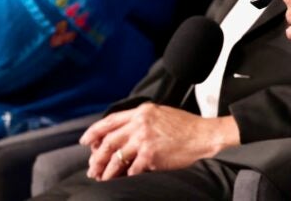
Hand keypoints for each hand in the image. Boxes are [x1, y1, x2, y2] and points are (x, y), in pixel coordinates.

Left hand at [80, 104, 239, 179]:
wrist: (204, 136)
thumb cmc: (186, 127)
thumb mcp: (161, 114)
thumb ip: (141, 120)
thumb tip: (121, 135)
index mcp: (142, 111)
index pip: (110, 121)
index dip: (94, 132)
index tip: (86, 142)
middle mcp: (140, 123)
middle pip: (109, 141)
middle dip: (97, 157)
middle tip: (92, 168)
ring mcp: (145, 139)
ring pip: (116, 157)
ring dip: (107, 170)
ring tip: (103, 178)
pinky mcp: (151, 154)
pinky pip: (132, 169)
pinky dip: (127, 176)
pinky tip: (126, 179)